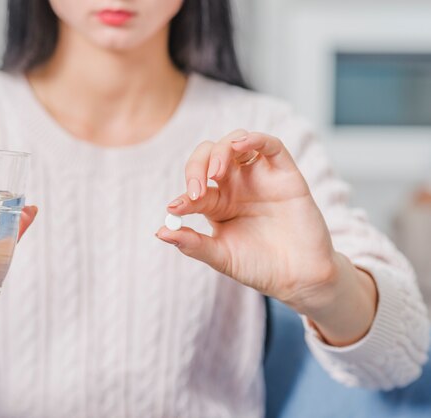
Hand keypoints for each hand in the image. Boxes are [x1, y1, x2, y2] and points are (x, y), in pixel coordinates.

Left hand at [156, 130, 376, 344]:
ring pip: (235, 143)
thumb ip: (192, 244)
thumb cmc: (259, 267)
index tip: (176, 208)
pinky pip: (269, 145)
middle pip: (209, 155)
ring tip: (216, 172)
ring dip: (220, 151)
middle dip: (197, 166)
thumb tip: (160, 232)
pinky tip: (239, 145)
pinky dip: (253, 139)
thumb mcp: (221, 256)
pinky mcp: (284, 173)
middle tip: (197, 189)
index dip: (184, 195)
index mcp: (217, 203)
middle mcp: (236, 185)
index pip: (195, 186)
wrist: (299, 278)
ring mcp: (259, 177)